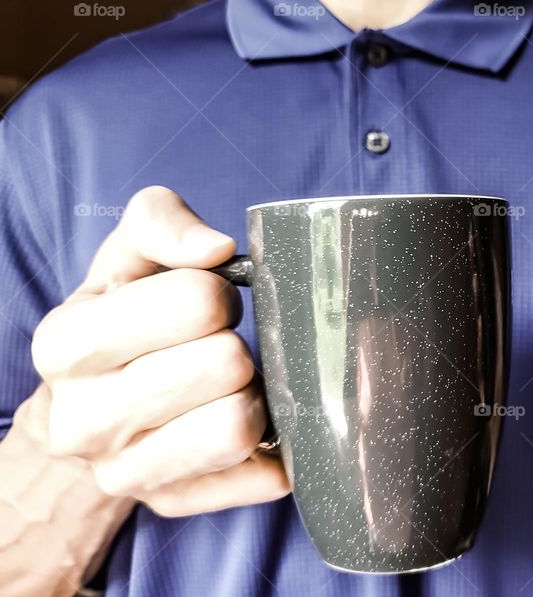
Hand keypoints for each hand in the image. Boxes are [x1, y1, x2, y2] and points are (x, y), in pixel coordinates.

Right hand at [32, 186, 288, 515]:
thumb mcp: (129, 254)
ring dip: (256, 393)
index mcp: (65, 344)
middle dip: (236, 343)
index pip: (195, 302)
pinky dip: (272, 442)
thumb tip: (216, 249)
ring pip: (239, 426)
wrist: (93, 403)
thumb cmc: (124, 314)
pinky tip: (246, 420)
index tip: (208, 300)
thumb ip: (162, 224)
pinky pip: (262, 474)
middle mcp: (81, 422)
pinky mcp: (174, 503)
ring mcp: (125, 474)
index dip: (218, 293)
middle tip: (221, 344)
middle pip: (224, 364)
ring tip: (234, 383)